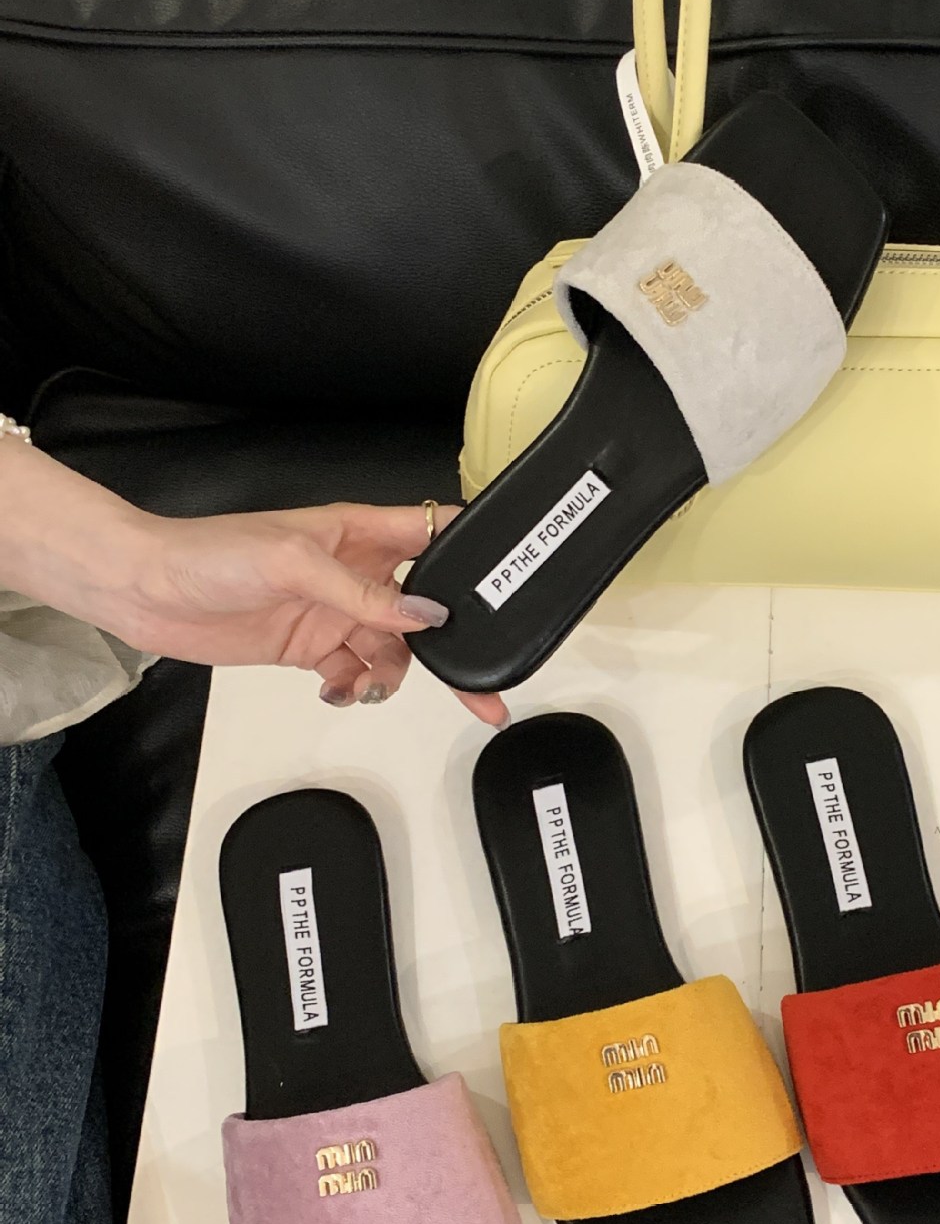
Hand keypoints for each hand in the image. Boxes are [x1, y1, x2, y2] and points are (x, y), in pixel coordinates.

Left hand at [0, 441, 504, 722]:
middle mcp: (357, 572)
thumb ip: (366, 594)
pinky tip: (338, 690)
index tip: (509, 588)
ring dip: (392, 675)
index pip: (437, 533)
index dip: (474, 556)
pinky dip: (356, 688)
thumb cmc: (213, 554)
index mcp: (362, 532)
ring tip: (366, 685)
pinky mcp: (311, 647)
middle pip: (426, 611)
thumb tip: (428, 619)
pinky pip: (356, 673)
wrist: (146, 590)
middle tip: (486, 691)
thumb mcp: (296, 563)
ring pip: (393, 651)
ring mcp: (335, 612)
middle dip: (455, 649)